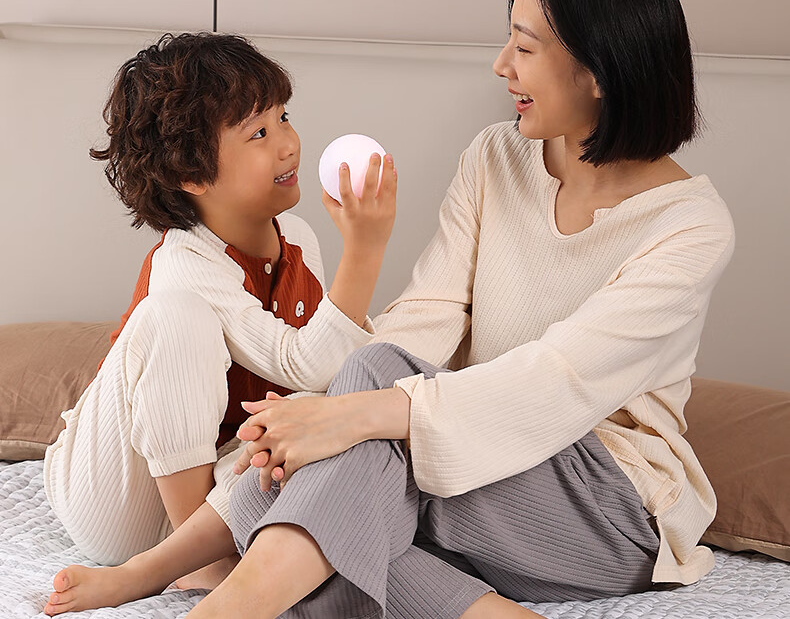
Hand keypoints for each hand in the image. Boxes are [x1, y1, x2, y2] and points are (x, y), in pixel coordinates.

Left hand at [233, 392, 364, 490]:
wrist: (347, 417)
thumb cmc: (323, 408)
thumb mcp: (294, 402)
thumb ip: (268, 405)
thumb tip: (245, 404)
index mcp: (272, 413)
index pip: (249, 427)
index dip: (244, 438)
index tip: (242, 444)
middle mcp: (274, 430)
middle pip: (251, 450)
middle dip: (244, 463)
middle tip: (238, 472)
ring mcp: (284, 445)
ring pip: (265, 468)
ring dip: (263, 480)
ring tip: (264, 487)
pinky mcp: (296, 459)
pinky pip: (283, 476)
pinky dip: (282, 483)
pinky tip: (283, 488)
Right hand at [321, 153, 396, 252]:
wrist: (366, 249)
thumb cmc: (350, 231)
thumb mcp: (335, 216)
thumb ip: (328, 199)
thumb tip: (323, 182)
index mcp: (351, 211)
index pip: (345, 192)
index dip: (344, 177)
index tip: (343, 164)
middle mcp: (367, 211)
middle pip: (370, 186)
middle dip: (373, 167)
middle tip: (374, 154)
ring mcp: (380, 211)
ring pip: (385, 187)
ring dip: (387, 170)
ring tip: (387, 156)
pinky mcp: (390, 212)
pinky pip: (392, 193)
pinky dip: (393, 180)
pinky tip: (393, 170)